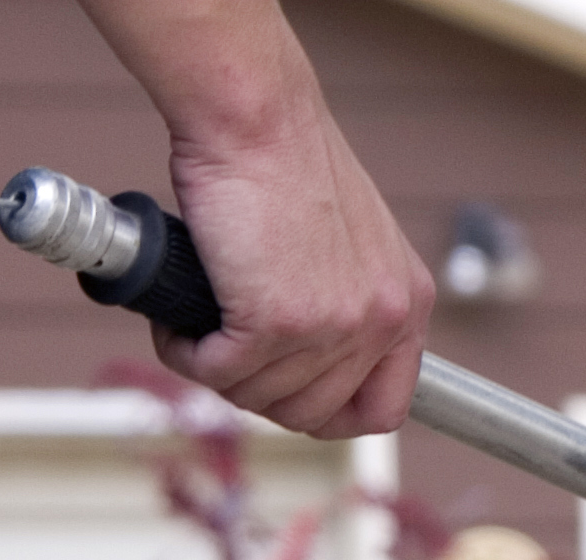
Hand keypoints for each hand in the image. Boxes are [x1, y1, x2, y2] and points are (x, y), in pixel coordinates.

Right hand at [158, 112, 434, 436]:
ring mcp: (335, 326)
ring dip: (216, 373)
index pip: (384, 408)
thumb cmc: (284, 163)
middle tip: (222, 355)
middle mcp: (383, 323)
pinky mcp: (278, 322)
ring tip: (194, 330)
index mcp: (408, 305)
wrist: (256, 117)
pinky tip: (176, 326)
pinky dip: (186, 355)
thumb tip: (310, 349)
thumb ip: (346, 296)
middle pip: (315, 413)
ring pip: (262, 397)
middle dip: (258, 394)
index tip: (288, 396)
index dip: (330, 416)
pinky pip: (221, 371)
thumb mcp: (349, 243)